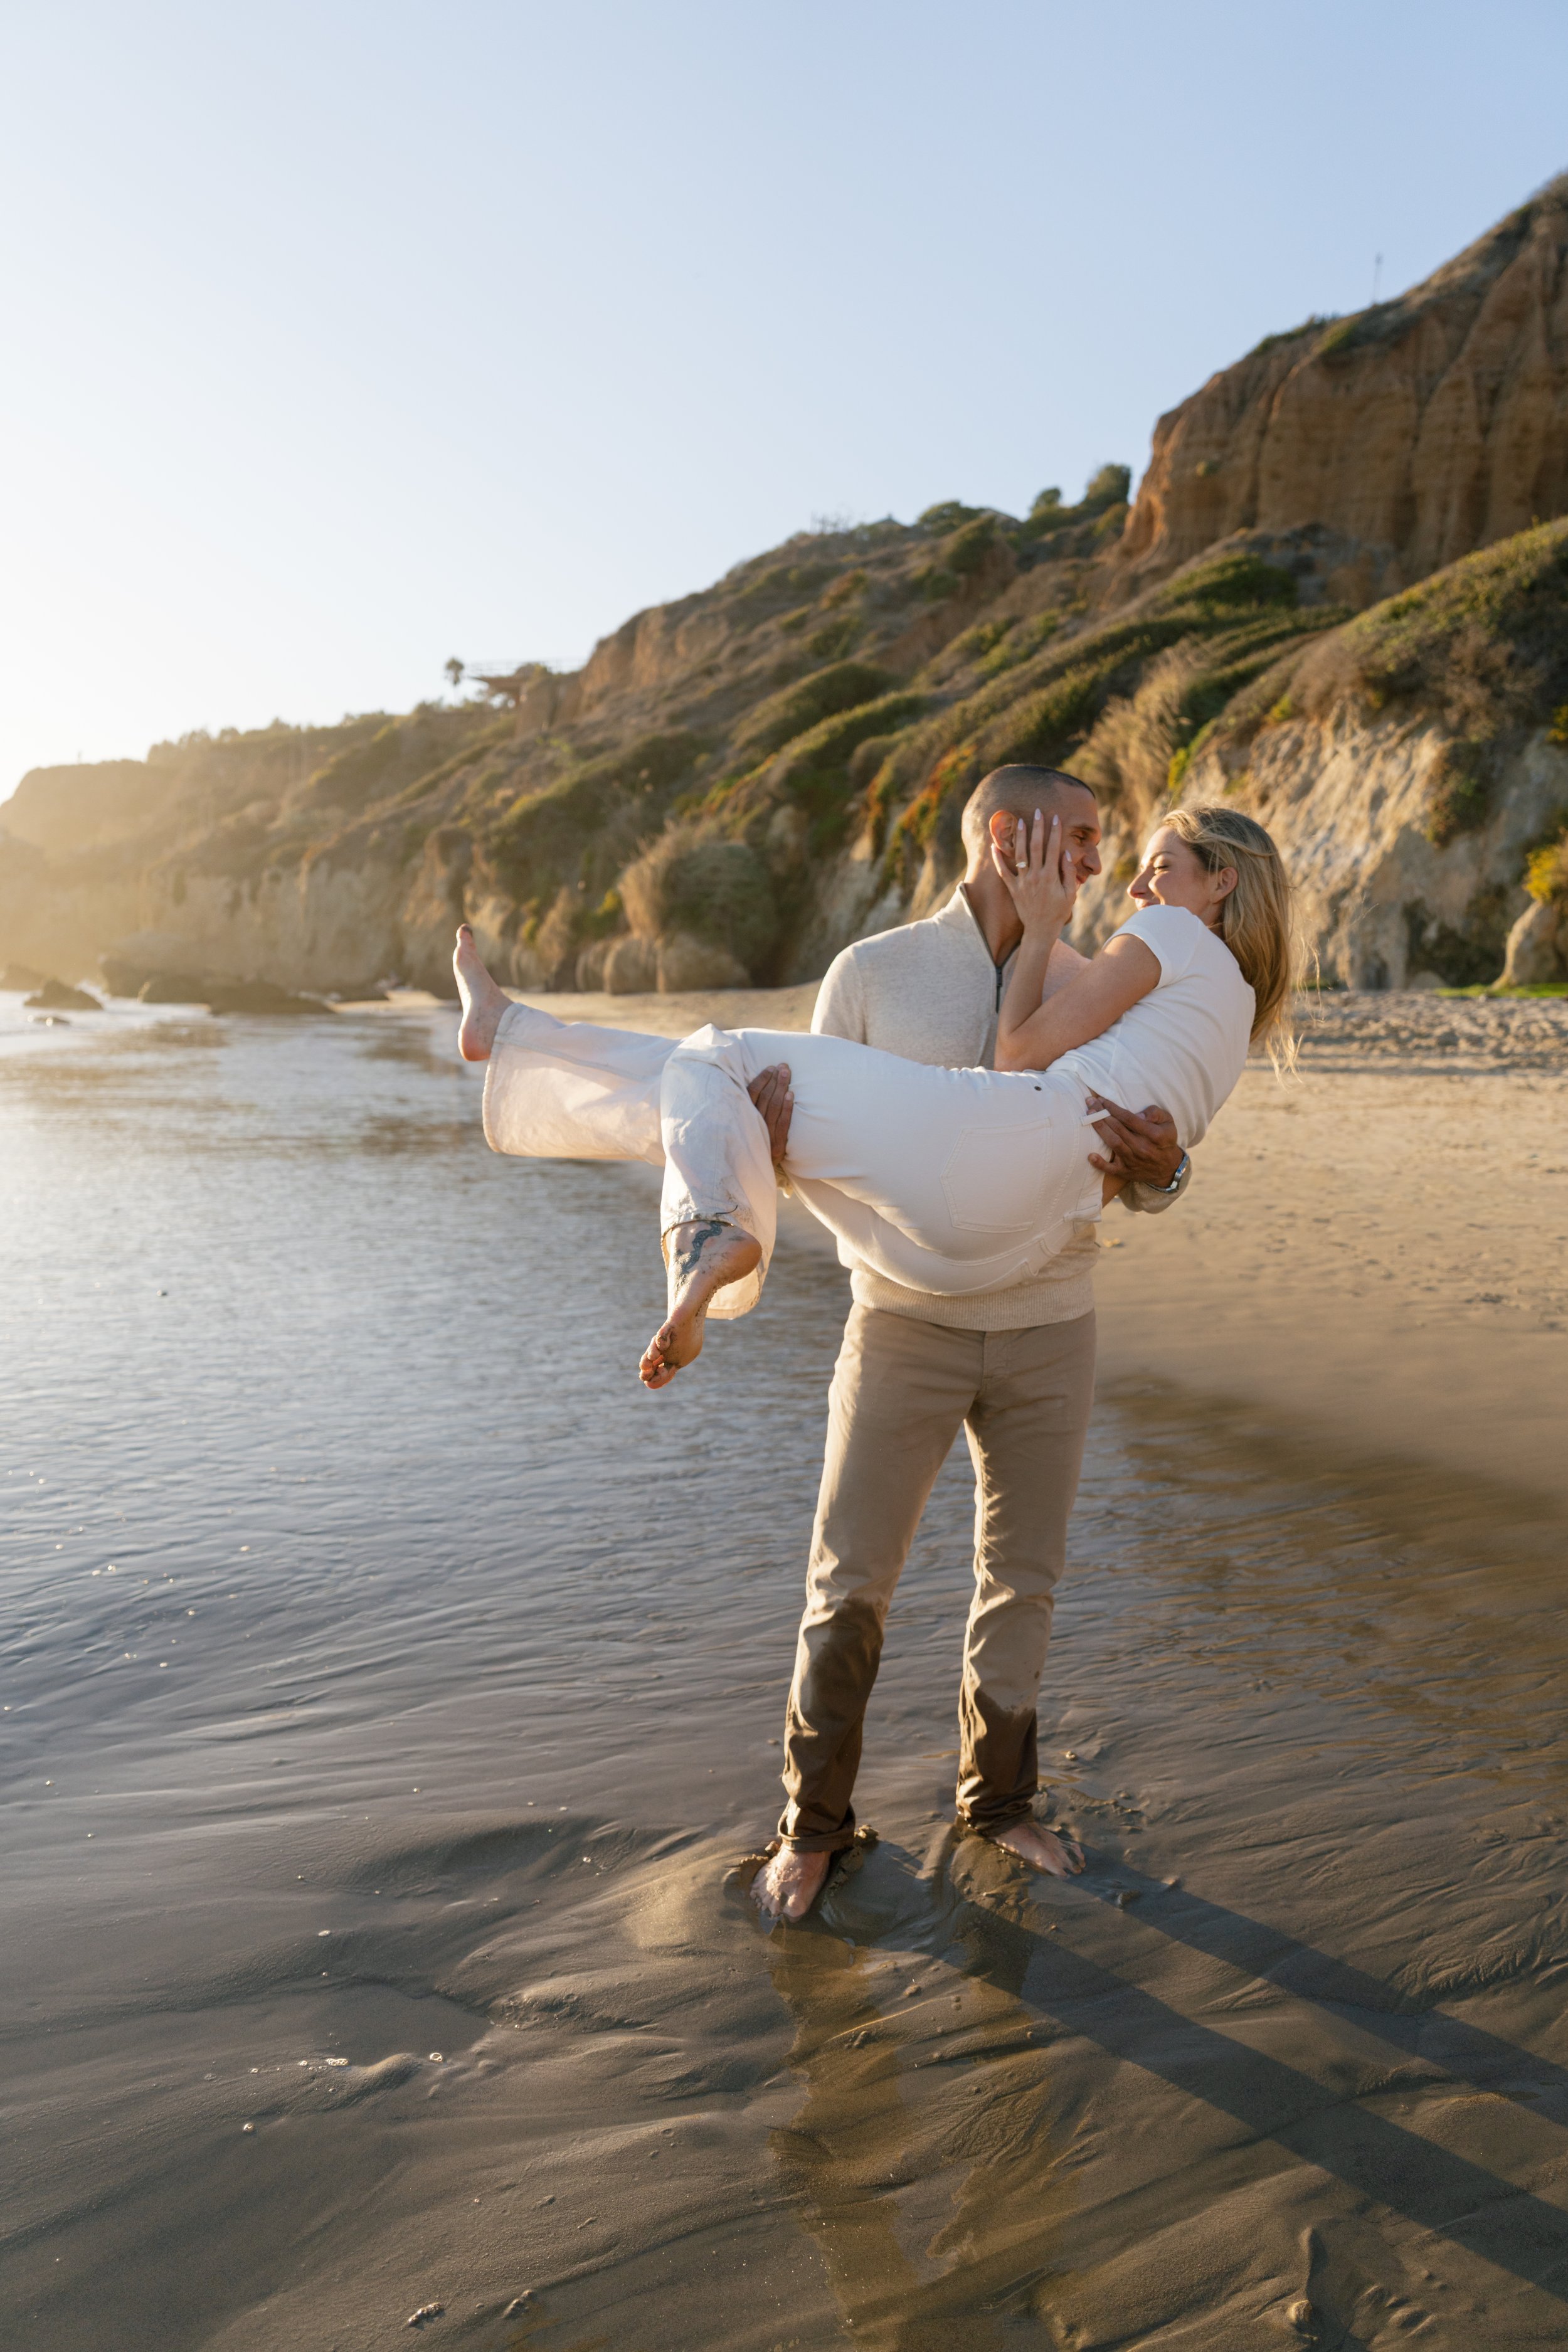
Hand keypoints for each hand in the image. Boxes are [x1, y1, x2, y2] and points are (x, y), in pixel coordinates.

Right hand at [747, 1063, 792, 1163]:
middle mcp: (752, 1127)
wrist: (754, 1176)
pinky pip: (782, 1124)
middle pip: (764, 1098)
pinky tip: (791, 1095)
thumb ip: (745, 1110)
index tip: (770, 1068)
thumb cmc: (749, 1146)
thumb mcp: (742, 1128)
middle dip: (774, 1080)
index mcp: (741, 1120)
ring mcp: (765, 1137)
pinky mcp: (777, 1147)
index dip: (761, 1080)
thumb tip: (753, 1086)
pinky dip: (787, 1109)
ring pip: (773, 1108)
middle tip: (784, 1066)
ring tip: (787, 1074)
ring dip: (781, 1088)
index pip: (750, 1094)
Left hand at [991, 809, 1078, 932]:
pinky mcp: (1013, 889)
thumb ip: (1068, 873)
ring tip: (1019, 821)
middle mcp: (1035, 876)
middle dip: (1037, 827)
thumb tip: (1065, 853)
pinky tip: (994, 846)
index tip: (1055, 817)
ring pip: (1020, 855)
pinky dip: (998, 859)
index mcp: (1051, 876)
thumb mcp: (1070, 894)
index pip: (1053, 848)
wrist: (1040, 931)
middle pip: (1036, 847)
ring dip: (1020, 837)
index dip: (1054, 832)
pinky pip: (1003, 872)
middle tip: (1037, 811)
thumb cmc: (1058, 912)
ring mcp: (1022, 882)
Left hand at [1086, 1095, 1182, 1186]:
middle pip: (1118, 1128)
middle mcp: (1143, 1147)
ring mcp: (1133, 1160)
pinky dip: (1100, 1164)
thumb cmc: (1165, 1140)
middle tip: (1090, 1103)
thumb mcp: (1168, 1122)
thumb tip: (1139, 1114)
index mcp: (1154, 1134)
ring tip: (1088, 1116)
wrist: (1168, 1168)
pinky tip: (1090, 1156)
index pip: (1129, 1118)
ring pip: (1113, 1143)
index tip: (1102, 1100)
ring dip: (1099, 1129)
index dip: (1113, 1108)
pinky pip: (1111, 1169)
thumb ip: (1155, 1113)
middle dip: (1102, 1114)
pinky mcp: (1126, 1171)